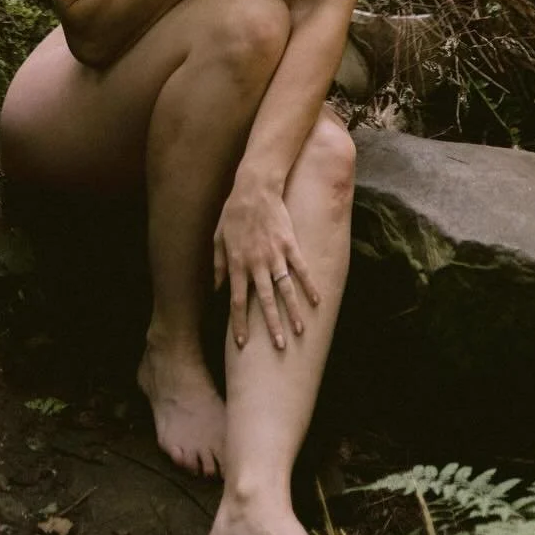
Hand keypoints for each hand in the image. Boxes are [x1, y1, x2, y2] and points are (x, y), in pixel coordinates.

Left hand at [213, 174, 321, 350]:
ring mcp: (274, 254)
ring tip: (300, 331)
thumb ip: (218, 265)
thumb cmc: (233, 213)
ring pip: (284, 289)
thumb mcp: (218, 238)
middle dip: (271, 326)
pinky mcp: (290, 244)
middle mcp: (256, 263)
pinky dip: (309, 286)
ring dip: (292, 312)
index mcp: (236, 263)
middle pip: (264, 301)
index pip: (237, 301)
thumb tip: (217, 288)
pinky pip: (301, 269)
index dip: (239, 323)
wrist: (254, 188)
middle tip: (278, 347)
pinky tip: (317, 302)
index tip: (242, 343)